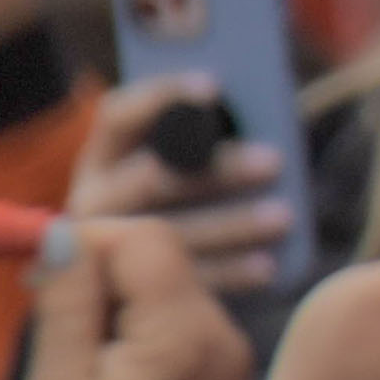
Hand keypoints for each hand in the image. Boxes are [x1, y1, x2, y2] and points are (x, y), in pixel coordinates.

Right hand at [17, 219, 257, 379]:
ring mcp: (233, 351)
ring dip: (118, 298)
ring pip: (170, 283)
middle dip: (101, 269)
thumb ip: (65, 303)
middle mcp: (223, 334)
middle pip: (163, 256)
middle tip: (52, 310)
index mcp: (184, 334)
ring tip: (80, 349)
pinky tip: (109, 365)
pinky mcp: (228, 367)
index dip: (88, 239)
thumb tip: (63, 232)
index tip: (42, 271)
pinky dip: (141, 323)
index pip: (146, 238)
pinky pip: (182, 317)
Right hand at [64, 72, 299, 297]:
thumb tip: (259, 106)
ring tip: (283, 216)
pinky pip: (184, 282)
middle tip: (273, 160)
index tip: (213, 84)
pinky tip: (268, 266)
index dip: (163, 96)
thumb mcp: (183, 159)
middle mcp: (97, 199)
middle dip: (216, 169)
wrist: (134, 284)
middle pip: (152, 178)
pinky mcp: (131, 294)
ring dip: (232, 224)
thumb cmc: (183, 195)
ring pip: (169, 234)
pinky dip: (230, 274)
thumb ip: (207, 133)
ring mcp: (111, 249)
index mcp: (104, 155)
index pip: (120, 115)